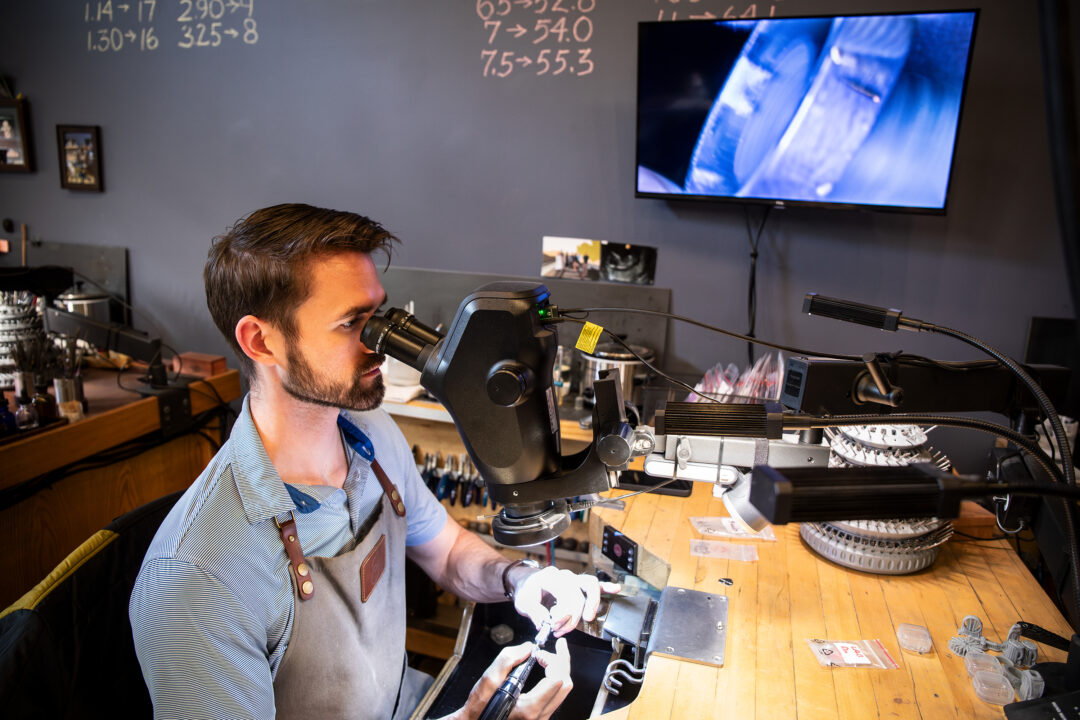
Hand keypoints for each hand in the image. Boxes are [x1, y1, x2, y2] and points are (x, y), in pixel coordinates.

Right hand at [453, 638, 572, 719]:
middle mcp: (540, 716)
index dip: (552, 661)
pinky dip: (555, 679)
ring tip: (554, 654)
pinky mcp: (540, 716)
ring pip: (563, 691)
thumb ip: (507, 660)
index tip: (539, 654)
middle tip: (558, 646)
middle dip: (563, 662)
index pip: (556, 680)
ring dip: (560, 670)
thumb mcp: (488, 681)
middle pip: (565, 685)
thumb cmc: (480, 709)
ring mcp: (541, 718)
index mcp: (529, 709)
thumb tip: (527, 648)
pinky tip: (549, 668)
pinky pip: (556, 696)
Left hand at [513, 566, 620, 636]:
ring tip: (588, 618)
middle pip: (578, 594)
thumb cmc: (527, 592)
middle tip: (561, 629)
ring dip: (592, 603)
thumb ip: (534, 612)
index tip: (553, 626)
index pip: (564, 595)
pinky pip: (595, 584)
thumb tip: (546, 623)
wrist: (527, 583)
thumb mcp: (523, 602)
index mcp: (549, 577)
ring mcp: (573, 579)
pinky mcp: (579, 585)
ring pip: (590, 585)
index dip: (563, 614)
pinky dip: (606, 587)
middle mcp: (564, 576)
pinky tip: (616, 589)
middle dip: (572, 616)